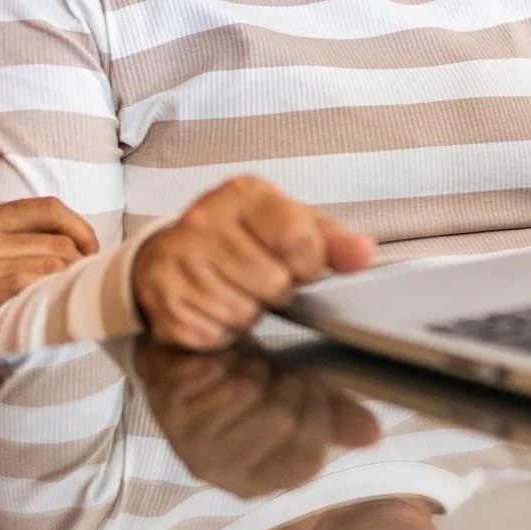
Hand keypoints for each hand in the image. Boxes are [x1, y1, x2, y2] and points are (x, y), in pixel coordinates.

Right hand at [0, 140, 97, 381]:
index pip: (44, 209)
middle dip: (82, 258)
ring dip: (72, 279)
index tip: (90, 249)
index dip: (78, 227)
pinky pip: (22, 287)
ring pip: (46, 262)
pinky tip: (56, 305)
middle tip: (91, 277)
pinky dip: (47, 293)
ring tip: (79, 294)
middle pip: (53, 238)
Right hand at [131, 176, 374, 349]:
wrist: (171, 253)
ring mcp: (180, 260)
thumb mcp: (289, 223)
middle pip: (273, 281)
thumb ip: (331, 240)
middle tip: (262, 277)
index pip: (297, 236)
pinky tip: (214, 306)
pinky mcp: (165, 298)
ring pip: (243, 312)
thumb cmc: (241, 237)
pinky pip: (214, 334)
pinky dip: (221, 330)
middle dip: (277, 289)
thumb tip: (365, 252)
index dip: (310, 262)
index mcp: (244, 195)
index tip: (302, 263)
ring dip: (249, 311)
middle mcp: (205, 220)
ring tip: (238, 290)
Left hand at [135, 338, 380, 495]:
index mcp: (253, 480)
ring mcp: (190, 435)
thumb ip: (333, 418)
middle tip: (279, 370)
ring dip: (257, 366)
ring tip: (250, 365)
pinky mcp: (169, 400)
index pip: (305, 459)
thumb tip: (372, 432)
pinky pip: (217, 373)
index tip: (313, 387)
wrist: (187, 357)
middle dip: (289, 382)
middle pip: (281, 419)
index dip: (319, 414)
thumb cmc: (246, 383)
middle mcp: (219, 468)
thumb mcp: (294, 402)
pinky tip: (224, 357)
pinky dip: (228, 355)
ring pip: (249, 392)